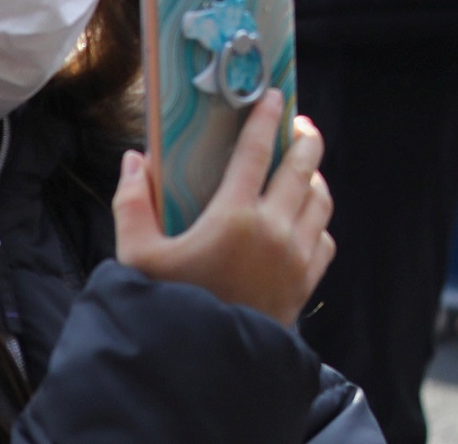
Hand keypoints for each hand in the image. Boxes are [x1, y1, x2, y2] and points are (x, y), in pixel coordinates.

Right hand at [113, 92, 334, 324]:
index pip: (257, 150)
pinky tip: (305, 219)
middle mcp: (275, 228)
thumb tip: (133, 160)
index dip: (265, 117)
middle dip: (305, 139)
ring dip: (315, 177)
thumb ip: (131, 204)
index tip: (272, 94)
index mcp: (235, 216)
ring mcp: (297, 255)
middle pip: (304, 166)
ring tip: (304, 167)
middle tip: (298, 124)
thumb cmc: (165, 306)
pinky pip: (325, 237)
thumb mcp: (136, 257)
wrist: (200, 363)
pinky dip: (318, 221)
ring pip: (320, 200)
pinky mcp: (306, 280)